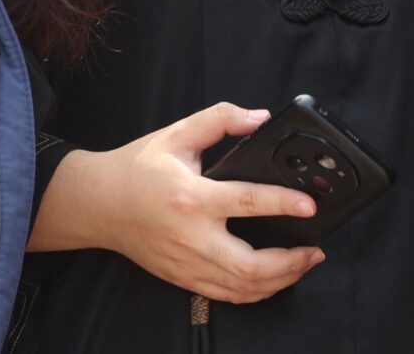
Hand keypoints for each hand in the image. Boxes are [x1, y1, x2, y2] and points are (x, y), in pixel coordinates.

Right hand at [85, 104, 323, 303]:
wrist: (98, 204)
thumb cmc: (138, 167)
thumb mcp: (177, 134)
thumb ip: (220, 120)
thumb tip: (259, 118)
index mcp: (192, 197)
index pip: (248, 203)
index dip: (284, 205)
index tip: (311, 207)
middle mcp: (192, 237)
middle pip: (251, 266)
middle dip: (291, 262)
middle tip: (315, 249)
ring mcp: (187, 263)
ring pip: (242, 288)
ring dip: (280, 280)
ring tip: (302, 264)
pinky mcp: (183, 278)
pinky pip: (227, 295)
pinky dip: (256, 291)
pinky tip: (273, 279)